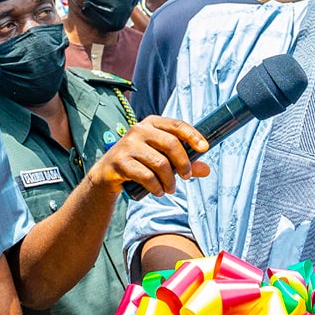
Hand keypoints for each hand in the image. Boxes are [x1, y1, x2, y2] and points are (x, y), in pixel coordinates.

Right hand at [92, 117, 209, 196]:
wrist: (107, 173)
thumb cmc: (140, 162)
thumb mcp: (162, 159)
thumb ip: (184, 163)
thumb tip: (206, 169)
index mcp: (152, 123)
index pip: (177, 124)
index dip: (193, 135)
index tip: (205, 148)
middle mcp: (139, 130)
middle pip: (171, 144)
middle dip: (183, 163)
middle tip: (187, 177)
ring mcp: (127, 145)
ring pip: (160, 163)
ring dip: (170, 180)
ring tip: (170, 188)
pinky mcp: (120, 161)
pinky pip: (146, 176)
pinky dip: (156, 187)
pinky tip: (158, 191)